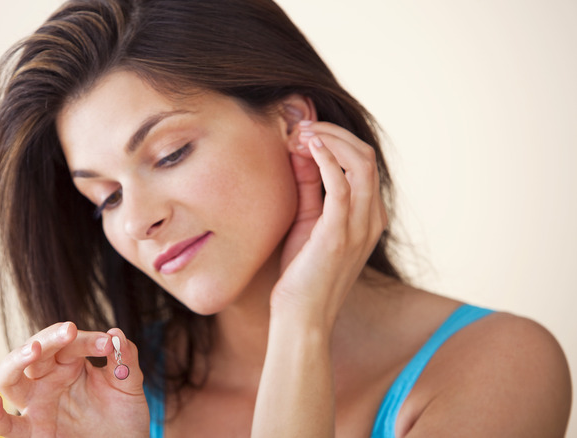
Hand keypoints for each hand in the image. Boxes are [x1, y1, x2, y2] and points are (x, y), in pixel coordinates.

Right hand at [0, 322, 148, 436]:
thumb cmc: (123, 414)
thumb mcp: (129, 385)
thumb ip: (125, 359)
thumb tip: (117, 333)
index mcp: (69, 362)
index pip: (69, 342)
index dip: (87, 339)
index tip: (109, 343)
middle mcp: (47, 379)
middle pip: (36, 350)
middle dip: (50, 337)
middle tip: (69, 330)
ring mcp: (36, 404)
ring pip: (9, 377)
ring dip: (17, 360)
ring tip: (34, 349)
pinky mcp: (33, 432)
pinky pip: (7, 427)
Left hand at [272, 121, 386, 326]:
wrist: (301, 318)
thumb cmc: (301, 274)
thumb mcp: (306, 221)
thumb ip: (309, 186)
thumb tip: (302, 149)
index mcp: (368, 216)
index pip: (363, 163)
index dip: (336, 140)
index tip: (304, 132)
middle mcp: (371, 219)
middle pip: (366, 156)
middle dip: (334, 133)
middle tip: (301, 126)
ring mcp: (359, 228)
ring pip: (360, 164)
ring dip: (330, 141)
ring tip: (302, 133)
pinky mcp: (339, 235)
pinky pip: (341, 187)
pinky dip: (326, 160)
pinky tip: (309, 148)